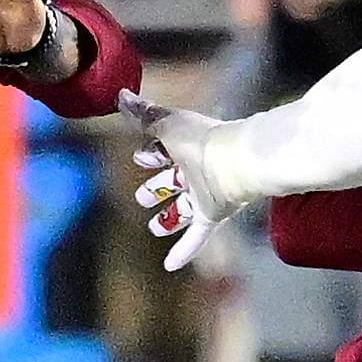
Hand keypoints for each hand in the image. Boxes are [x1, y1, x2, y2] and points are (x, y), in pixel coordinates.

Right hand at [125, 92, 239, 272]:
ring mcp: (205, 193)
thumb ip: (144, 114)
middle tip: (141, 197)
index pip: (164, 149)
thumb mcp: (167, 125)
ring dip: (169, 219)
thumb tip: (121, 96)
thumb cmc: (204, 140)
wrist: (240, 160)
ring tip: (154, 228)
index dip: (151, 154)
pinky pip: (197, 235)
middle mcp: (196, 168)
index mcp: (185, 144)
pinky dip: (184, 250)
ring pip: (184, 208)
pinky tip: (170, 266)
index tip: (140, 157)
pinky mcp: (213, 214)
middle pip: (173, 180)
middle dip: (157, 187)